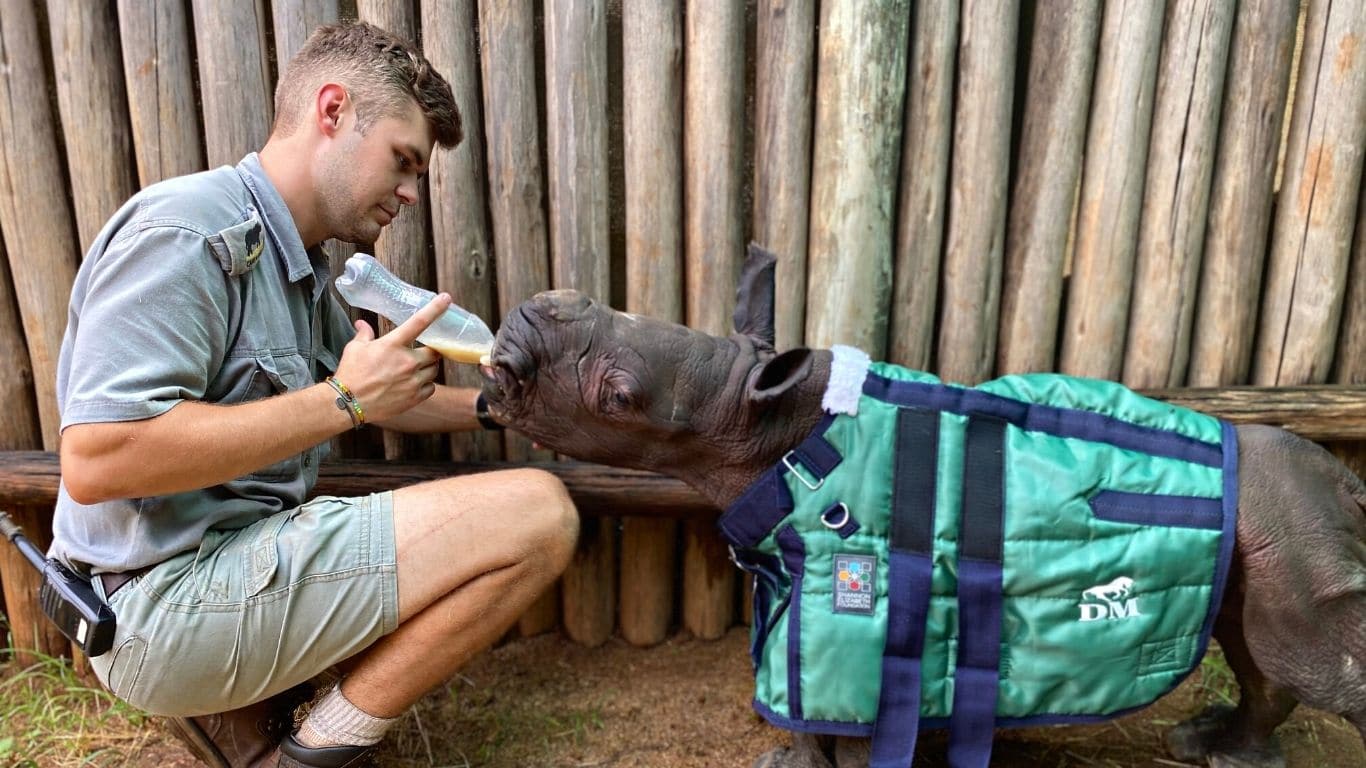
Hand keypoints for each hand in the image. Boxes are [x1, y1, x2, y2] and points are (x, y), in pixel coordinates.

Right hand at [332, 293, 450, 423]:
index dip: (435, 308)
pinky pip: (431, 388)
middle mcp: (407, 362)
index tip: (446, 298)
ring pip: (434, 370)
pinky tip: (414, 384)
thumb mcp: (355, 348)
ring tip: (414, 369)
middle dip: (431, 351)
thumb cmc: (350, 373)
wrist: (347, 403)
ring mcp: (412, 381)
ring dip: (428, 367)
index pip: (419, 321)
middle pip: (434, 352)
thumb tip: (362, 323)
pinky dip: (426, 385)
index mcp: (393, 345)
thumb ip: (364, 334)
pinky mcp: (414, 398)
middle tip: (423, 352)